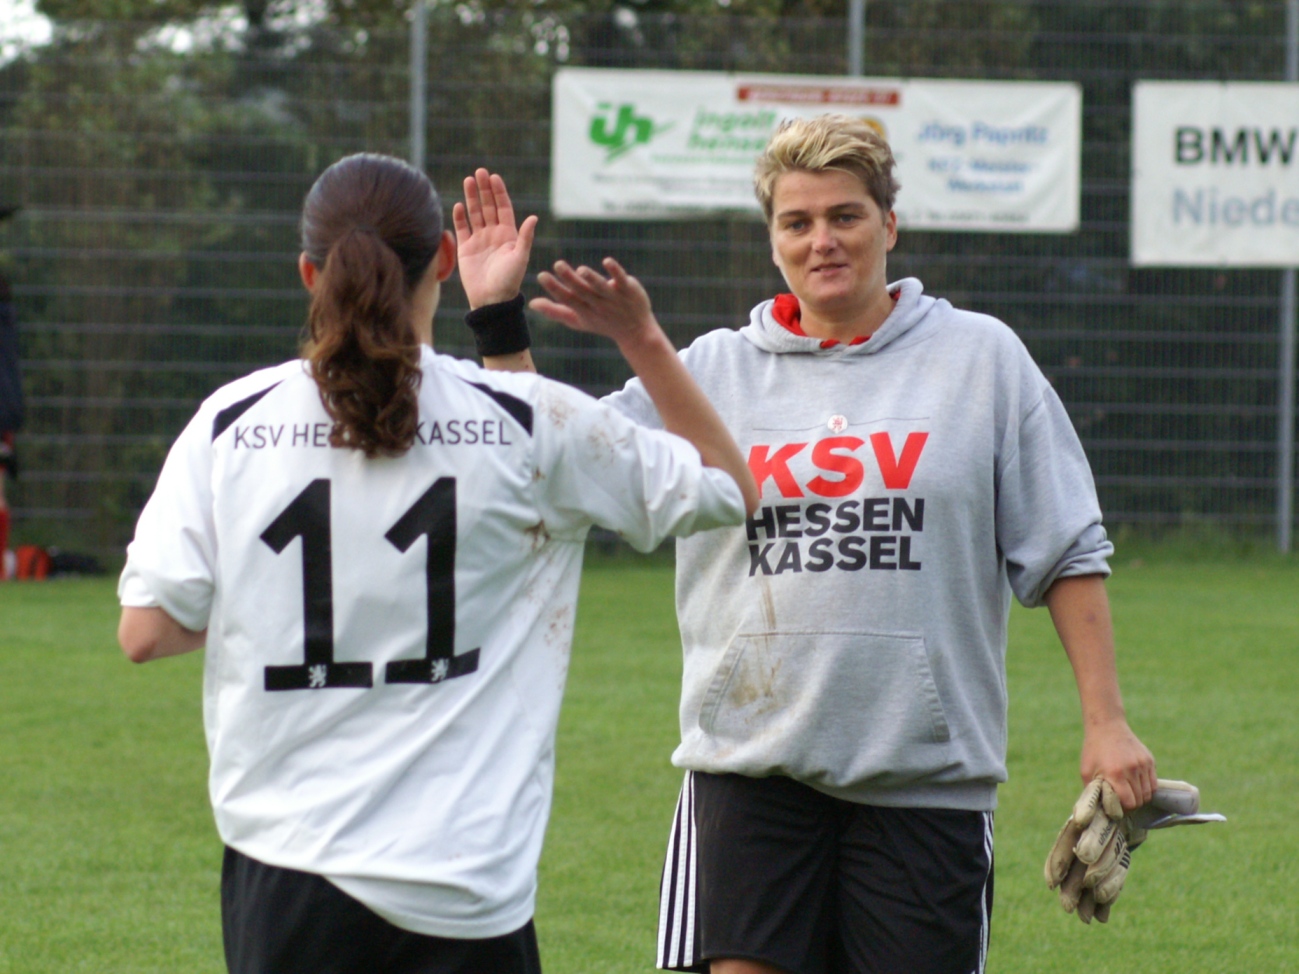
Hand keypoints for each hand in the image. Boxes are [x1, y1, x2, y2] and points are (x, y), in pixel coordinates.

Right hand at [453, 168, 537, 308]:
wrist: (491, 300)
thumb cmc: (509, 281)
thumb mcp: (520, 258)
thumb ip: (525, 237)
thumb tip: (534, 218)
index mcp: (509, 235)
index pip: (503, 208)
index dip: (499, 192)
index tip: (494, 177)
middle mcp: (494, 234)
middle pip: (488, 206)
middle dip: (484, 189)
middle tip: (479, 172)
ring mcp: (479, 240)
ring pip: (475, 213)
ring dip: (471, 197)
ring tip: (468, 180)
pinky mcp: (465, 249)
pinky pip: (462, 228)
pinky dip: (459, 216)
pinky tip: (458, 204)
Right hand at [530, 258, 659, 348]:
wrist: (636, 331)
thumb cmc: (602, 323)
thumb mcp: (578, 320)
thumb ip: (555, 311)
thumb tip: (532, 303)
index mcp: (584, 311)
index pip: (568, 299)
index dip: (555, 289)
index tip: (541, 275)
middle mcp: (598, 305)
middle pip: (582, 292)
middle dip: (570, 279)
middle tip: (557, 264)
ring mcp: (614, 298)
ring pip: (600, 287)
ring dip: (591, 278)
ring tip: (580, 269)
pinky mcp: (628, 289)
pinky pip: (621, 279)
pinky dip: (615, 271)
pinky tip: (607, 261)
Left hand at [1080, 719, 1156, 809]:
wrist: (1107, 726)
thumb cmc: (1094, 750)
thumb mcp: (1086, 770)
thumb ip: (1093, 791)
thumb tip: (1097, 810)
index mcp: (1115, 773)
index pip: (1129, 803)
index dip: (1123, 809)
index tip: (1116, 807)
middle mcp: (1132, 769)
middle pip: (1140, 800)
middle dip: (1131, 804)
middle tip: (1122, 800)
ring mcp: (1143, 764)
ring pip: (1149, 793)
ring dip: (1140, 796)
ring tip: (1128, 792)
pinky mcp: (1150, 760)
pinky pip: (1153, 783)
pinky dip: (1146, 787)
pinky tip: (1135, 783)